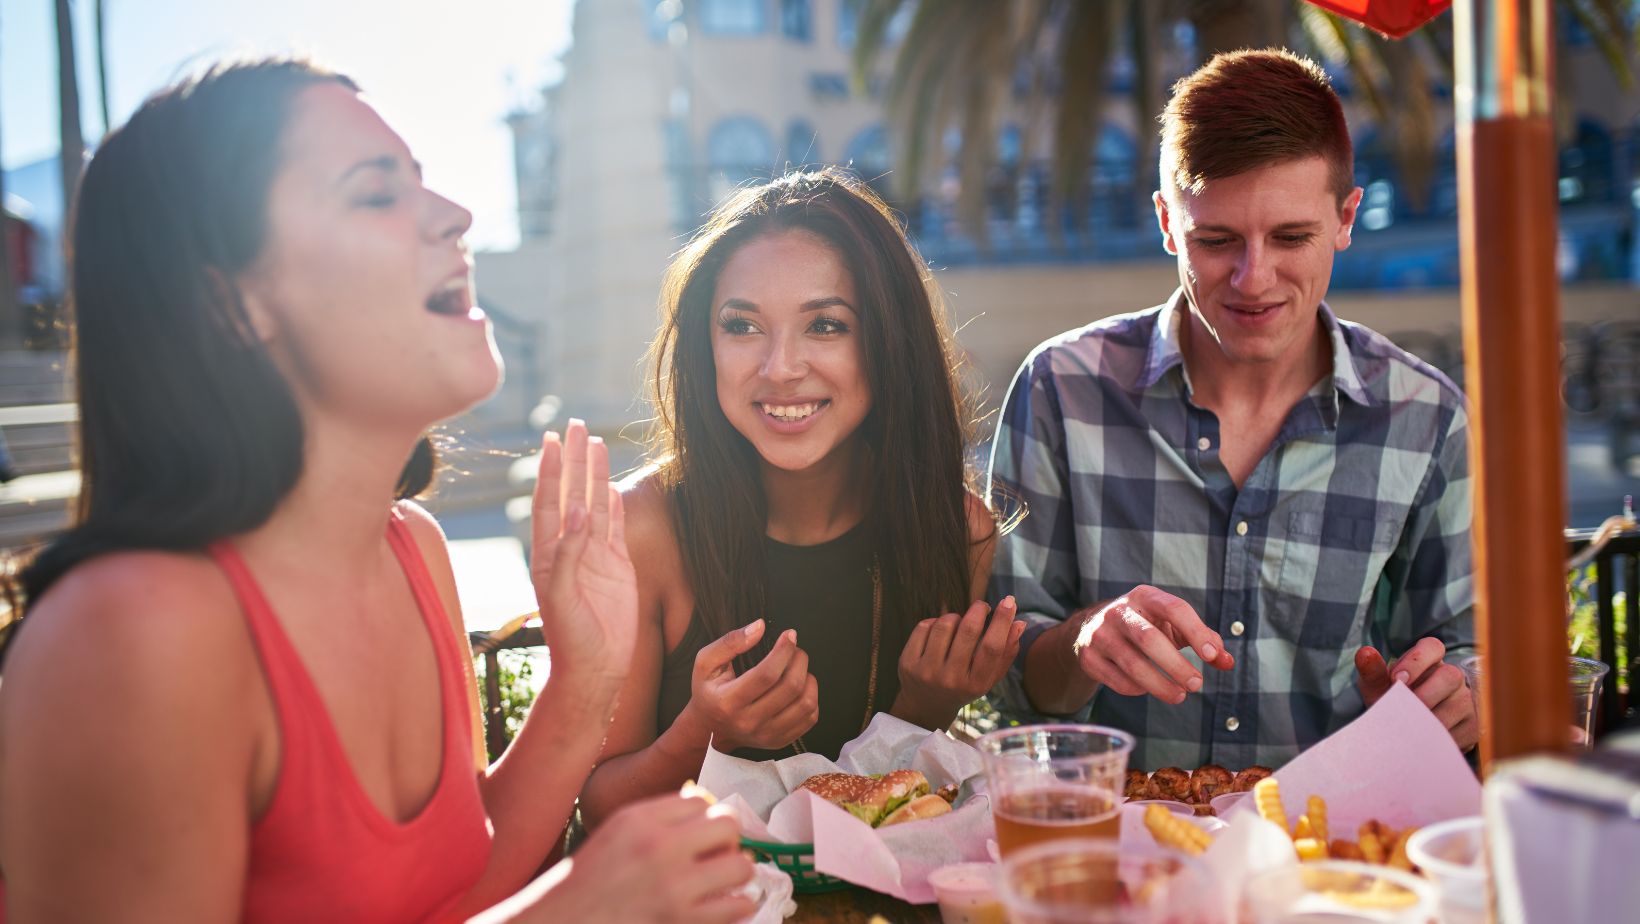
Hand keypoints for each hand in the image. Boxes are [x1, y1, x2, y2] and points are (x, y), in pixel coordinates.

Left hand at [530, 420, 637, 690]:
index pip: (549, 501)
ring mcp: (594, 556)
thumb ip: (570, 553)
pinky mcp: (617, 567)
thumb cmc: (573, 639)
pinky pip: (615, 528)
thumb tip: (577, 510)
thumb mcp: (564, 597)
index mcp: (549, 554)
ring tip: (595, 443)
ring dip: (594, 474)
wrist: (596, 669)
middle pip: (571, 493)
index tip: (552, 439)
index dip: (551, 470)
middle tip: (575, 425)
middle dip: (572, 459)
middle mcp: (570, 548)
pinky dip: (613, 505)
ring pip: (595, 504)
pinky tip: (611, 486)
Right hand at [546, 792, 754, 923]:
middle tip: (716, 854)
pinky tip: (723, 904)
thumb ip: (658, 816)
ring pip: (740, 866)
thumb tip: (707, 805)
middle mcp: (658, 848)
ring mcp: (673, 888)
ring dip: (736, 873)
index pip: (701, 801)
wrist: (566, 921)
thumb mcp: (616, 832)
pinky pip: (738, 906)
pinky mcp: (683, 922)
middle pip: (728, 825)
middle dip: (727, 840)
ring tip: (722, 880)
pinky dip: (737, 905)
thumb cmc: (590, 881)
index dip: (706, 817)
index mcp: (639, 820)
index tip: (702, 833)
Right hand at [682, 620, 818, 752]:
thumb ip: (730, 642)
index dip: (784, 651)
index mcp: (727, 702)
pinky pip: (810, 718)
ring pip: (805, 704)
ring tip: (798, 668)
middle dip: (799, 660)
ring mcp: (766, 736)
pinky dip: (811, 697)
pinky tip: (800, 687)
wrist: (709, 728)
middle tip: (795, 649)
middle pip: (790, 687)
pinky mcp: (779, 742)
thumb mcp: (706, 662)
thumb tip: (760, 627)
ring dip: (809, 678)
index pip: (766, 674)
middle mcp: (748, 722)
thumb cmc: (709, 690)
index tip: (789, 635)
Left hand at [894, 597, 1024, 728]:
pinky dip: (935, 621)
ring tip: (958, 624)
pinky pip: (924, 626)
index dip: (1002, 621)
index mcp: (976, 684)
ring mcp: (927, 671)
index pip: (992, 647)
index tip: (1009, 601)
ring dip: (955, 616)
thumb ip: (1006, 652)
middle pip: (969, 631)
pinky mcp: (908, 663)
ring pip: (945, 624)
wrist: (926, 706)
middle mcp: (951, 679)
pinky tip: (939, 631)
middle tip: (982, 606)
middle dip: (978, 610)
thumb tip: (1019, 623)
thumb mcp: (988, 677)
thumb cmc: (963, 686)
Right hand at [1068, 586, 1235, 703]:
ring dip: (1160, 685)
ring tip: (1180, 695)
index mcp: (1144, 596)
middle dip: (1176, 665)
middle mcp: (1118, 611)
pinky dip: (1138, 689)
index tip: (1211, 656)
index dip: (1195, 632)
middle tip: (1197, 684)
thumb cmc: (1145, 626)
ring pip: (1132, 664)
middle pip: (1149, 639)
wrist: (1092, 629)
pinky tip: (1149, 688)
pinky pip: (1118, 679)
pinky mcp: (1088, 657)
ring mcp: (1099, 634)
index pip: (1174, 609)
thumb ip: (1204, 640)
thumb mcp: (1172, 625)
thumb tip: (1227, 662)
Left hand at [1356, 641, 1477, 750]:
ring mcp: (1466, 700)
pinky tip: (1422, 741)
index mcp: (1429, 660)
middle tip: (1403, 710)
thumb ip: (1372, 672)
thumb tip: (1365, 653)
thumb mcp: (1379, 688)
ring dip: (1430, 719)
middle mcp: (1452, 676)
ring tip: (1408, 728)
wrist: (1405, 733)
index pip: (1432, 647)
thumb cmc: (1392, 702)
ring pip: (1459, 704)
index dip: (1416, 661)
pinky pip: (1462, 730)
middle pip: (1450, 675)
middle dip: (1424, 694)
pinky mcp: (1473, 725)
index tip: (1396, 679)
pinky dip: (1439, 737)